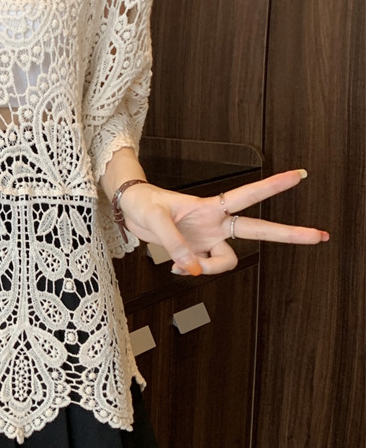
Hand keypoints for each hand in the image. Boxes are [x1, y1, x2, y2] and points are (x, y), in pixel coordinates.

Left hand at [118, 169, 329, 275]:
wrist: (128, 210)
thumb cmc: (143, 203)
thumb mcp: (156, 219)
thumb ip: (176, 245)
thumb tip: (194, 270)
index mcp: (210, 206)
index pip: (248, 195)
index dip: (273, 186)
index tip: (298, 175)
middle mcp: (215, 223)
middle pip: (258, 229)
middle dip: (290, 233)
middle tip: (320, 235)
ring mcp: (207, 239)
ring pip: (228, 260)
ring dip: (211, 269)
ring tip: (185, 265)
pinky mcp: (195, 252)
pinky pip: (204, 269)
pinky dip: (191, 272)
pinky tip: (177, 267)